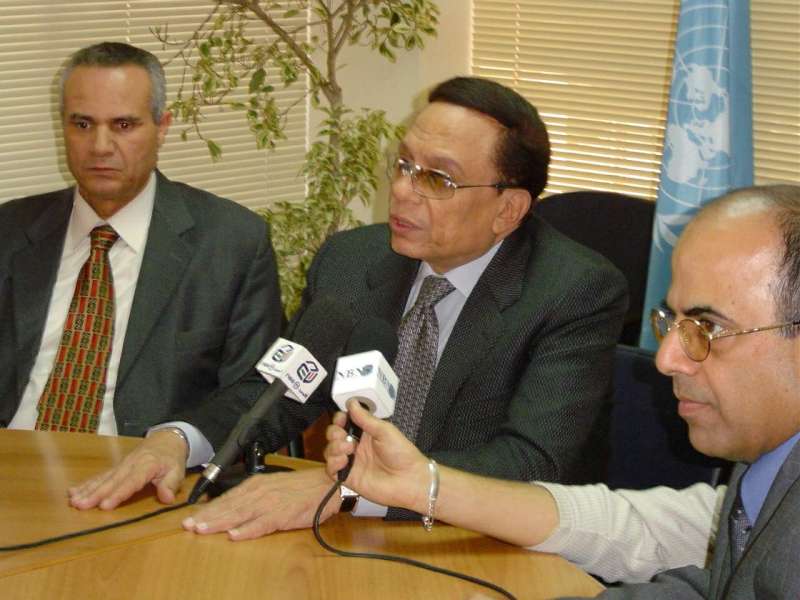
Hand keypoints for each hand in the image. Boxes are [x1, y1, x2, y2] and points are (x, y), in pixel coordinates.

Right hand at [68, 430, 187, 509]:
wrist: (166, 439)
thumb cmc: (171, 458)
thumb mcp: (177, 470)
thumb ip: (170, 484)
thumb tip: (166, 499)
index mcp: (146, 466)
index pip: (131, 482)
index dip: (118, 494)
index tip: (105, 506)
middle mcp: (130, 465)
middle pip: (112, 481)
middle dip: (95, 494)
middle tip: (80, 505)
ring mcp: (121, 465)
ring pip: (103, 478)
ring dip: (87, 490)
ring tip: (73, 500)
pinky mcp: (116, 467)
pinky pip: (100, 476)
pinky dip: (87, 484)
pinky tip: (73, 491)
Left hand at [182, 467, 339, 540]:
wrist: (327, 484)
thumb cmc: (301, 488)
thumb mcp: (273, 487)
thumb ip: (253, 497)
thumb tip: (231, 509)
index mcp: (256, 485)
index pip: (227, 498)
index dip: (208, 509)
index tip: (190, 518)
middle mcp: (260, 492)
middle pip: (229, 506)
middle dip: (207, 517)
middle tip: (188, 526)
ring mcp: (271, 503)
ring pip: (240, 514)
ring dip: (220, 522)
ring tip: (202, 529)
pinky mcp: (284, 514)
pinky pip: (262, 523)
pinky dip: (248, 530)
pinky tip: (235, 535)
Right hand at [324, 400, 428, 512]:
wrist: (409, 480)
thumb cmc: (402, 455)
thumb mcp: (385, 431)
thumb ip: (365, 418)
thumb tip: (352, 403)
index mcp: (365, 433)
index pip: (344, 422)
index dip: (339, 419)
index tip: (341, 418)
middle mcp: (356, 446)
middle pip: (333, 436)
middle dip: (334, 432)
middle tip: (343, 435)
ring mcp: (352, 462)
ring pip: (330, 451)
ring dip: (334, 447)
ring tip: (348, 449)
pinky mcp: (349, 477)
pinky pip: (331, 470)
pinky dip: (333, 463)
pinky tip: (344, 460)